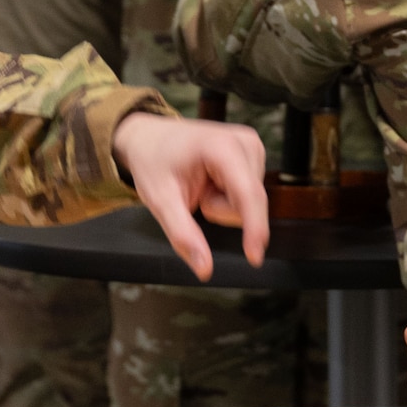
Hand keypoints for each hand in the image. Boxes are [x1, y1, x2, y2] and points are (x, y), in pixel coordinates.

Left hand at [111, 113, 268, 281]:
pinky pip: (249, 195)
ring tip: (202, 184)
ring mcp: (252, 146)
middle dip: (220, 210)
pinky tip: (212, 181)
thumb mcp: (160, 200)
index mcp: (222, 147)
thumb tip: (204, 268)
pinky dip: (229, 196)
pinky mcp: (254, 153)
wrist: (152, 138)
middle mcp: (244, 142)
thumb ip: (183, 234)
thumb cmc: (154, 162)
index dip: (254, 228)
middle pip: (248, 204)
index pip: (248, 195)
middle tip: (196, 193)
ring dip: (224, 204)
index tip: (254, 258)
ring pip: (250, 203)